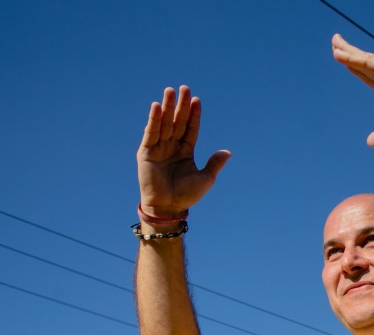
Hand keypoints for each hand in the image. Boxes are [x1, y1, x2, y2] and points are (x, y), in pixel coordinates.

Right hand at [136, 85, 230, 217]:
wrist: (168, 208)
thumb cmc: (186, 196)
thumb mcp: (205, 178)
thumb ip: (214, 164)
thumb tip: (228, 152)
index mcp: (186, 151)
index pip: (191, 128)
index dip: (194, 115)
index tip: (197, 100)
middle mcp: (172, 147)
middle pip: (177, 122)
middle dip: (181, 105)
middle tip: (184, 88)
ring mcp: (158, 148)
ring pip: (165, 123)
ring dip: (168, 107)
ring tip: (170, 91)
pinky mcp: (145, 153)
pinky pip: (151, 133)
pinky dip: (154, 120)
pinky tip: (157, 106)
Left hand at [331, 34, 373, 162]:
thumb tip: (369, 139)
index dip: (359, 71)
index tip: (346, 63)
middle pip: (369, 66)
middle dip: (352, 55)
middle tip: (336, 44)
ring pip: (368, 61)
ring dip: (350, 52)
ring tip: (334, 42)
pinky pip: (370, 64)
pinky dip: (354, 58)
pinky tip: (339, 54)